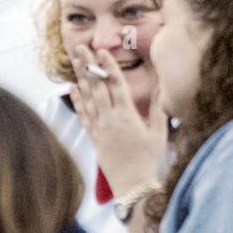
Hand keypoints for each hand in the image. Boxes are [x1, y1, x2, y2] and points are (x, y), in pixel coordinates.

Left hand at [69, 45, 167, 193]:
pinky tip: (73, 88)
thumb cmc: (149, 159)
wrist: (133, 185)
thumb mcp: (158, 132)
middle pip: (97, 87)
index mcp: (127, 115)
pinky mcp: (94, 138)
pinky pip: (84, 115)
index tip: (102, 50)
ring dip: (81, 79)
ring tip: (76, 62)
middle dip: (89, 65)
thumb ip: (157, 108)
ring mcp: (100, 128)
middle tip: (81, 47)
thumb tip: (160, 87)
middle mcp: (110, 119)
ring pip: (88, 98)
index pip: (116, 84)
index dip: (108, 66)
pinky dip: (78, 101)